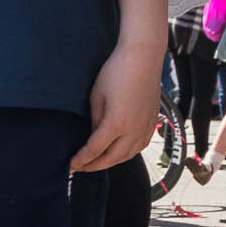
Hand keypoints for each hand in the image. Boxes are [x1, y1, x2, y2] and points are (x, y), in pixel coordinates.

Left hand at [70, 43, 161, 172]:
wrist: (143, 58)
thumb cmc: (115, 73)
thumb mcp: (96, 96)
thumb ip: (95, 120)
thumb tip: (94, 136)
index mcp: (117, 123)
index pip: (95, 149)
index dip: (82, 159)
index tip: (71, 165)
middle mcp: (134, 129)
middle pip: (113, 158)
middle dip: (95, 165)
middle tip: (81, 168)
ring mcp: (146, 127)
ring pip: (129, 155)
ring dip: (112, 162)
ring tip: (97, 162)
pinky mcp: (153, 122)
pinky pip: (140, 146)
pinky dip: (128, 154)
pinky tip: (119, 153)